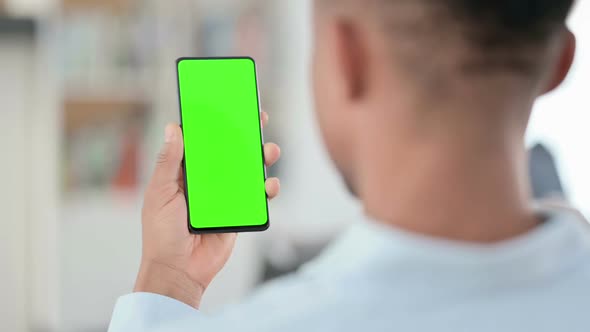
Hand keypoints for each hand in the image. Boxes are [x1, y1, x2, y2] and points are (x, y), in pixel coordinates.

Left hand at [134, 112, 280, 307]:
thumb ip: (168, 162)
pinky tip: (269, 184)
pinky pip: (256, 196)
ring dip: (261, 158)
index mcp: (185, 173)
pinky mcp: (238, 213)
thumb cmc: (161, 234)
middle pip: (230, 151)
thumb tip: (173, 128)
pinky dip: (266, 188)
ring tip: (270, 151)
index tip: (227, 104)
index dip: (214, 123)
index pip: (202, 142)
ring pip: (247, 170)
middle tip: (259, 119)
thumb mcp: (160, 193)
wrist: (178, 270)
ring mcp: (224, 197)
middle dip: (245, 135)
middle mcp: (207, 181)